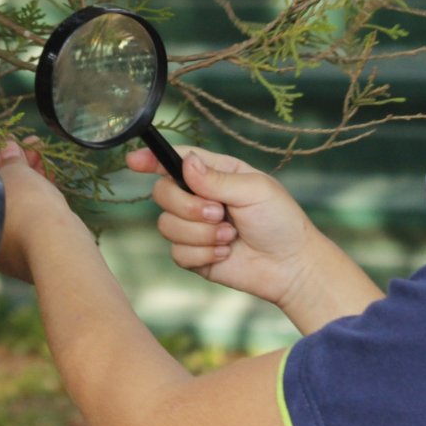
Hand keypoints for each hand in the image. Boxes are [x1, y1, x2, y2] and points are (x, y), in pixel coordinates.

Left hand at [0, 142, 82, 284]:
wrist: (56, 246)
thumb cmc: (26, 209)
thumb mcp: (15, 175)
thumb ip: (9, 160)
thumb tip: (7, 148)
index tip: (4, 140)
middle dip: (14, 162)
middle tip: (29, 144)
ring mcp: (11, 241)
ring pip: (18, 199)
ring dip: (29, 172)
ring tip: (42, 152)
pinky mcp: (33, 243)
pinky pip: (31, 211)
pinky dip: (38, 191)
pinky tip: (49, 173)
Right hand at [127, 145, 379, 332]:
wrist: (291, 267)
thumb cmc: (280, 221)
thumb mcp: (255, 190)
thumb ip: (217, 178)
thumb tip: (185, 163)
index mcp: (214, 173)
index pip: (174, 160)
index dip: (151, 159)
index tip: (134, 161)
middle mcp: (199, 197)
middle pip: (162, 193)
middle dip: (188, 207)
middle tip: (220, 214)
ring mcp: (193, 227)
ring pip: (166, 225)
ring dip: (201, 234)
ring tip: (230, 236)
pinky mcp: (193, 255)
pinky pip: (176, 253)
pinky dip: (203, 254)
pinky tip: (226, 253)